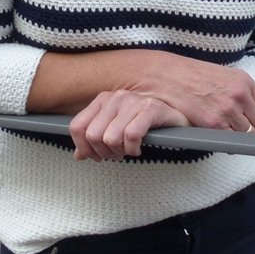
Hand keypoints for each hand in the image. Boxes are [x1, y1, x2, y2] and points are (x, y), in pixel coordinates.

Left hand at [69, 90, 189, 161]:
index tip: (97, 156)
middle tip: (117, 155)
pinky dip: (133, 148)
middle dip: (104, 152)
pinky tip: (138, 147)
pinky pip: (131, 136)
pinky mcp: (150, 108)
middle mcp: (116, 97)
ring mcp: (133, 101)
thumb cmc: (145, 123)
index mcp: (103, 99)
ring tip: (128, 150)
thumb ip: (96, 138)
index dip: (84, 147)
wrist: (176, 116)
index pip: (77, 126)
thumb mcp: (116, 128)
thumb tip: (79, 155)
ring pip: (111, 137)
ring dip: (120, 152)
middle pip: (93, 135)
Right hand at [129, 55, 254, 133]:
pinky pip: (227, 140)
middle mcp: (240, 95)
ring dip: (233, 135)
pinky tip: (212, 133)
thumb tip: (250, 110)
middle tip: (242, 135)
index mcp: (244, 81)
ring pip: (243, 134)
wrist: (166, 75)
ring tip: (219, 128)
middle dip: (254, 133)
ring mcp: (228, 109)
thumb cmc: (189, 75)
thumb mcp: (221, 75)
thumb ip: (239, 90)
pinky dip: (222, 141)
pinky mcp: (213, 123)